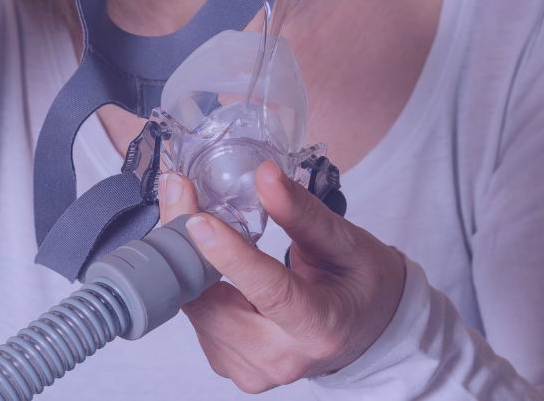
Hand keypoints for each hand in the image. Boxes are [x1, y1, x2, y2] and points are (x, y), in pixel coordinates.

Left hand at [157, 159, 405, 392]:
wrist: (364, 330)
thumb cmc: (360, 284)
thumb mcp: (344, 241)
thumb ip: (301, 211)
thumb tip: (264, 174)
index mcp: (320, 327)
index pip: (270, 292)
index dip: (230, 255)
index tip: (198, 219)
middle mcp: (281, 359)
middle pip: (213, 307)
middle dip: (188, 248)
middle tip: (179, 192)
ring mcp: (251, 370)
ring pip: (196, 312)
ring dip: (185, 262)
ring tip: (191, 216)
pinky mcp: (229, 365)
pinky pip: (196, 319)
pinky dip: (192, 282)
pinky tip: (203, 256)